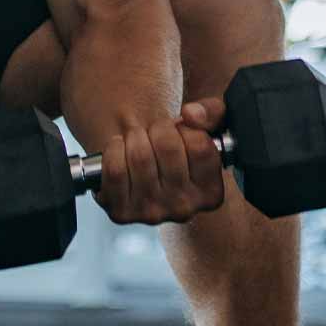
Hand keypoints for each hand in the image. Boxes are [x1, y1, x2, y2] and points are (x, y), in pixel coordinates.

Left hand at [94, 99, 226, 225]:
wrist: (144, 174)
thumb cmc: (179, 149)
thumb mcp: (206, 129)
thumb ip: (212, 112)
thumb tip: (191, 114)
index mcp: (211, 193)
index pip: (200, 145)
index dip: (185, 128)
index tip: (180, 133)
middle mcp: (184, 208)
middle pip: (167, 146)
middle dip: (158, 128)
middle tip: (156, 134)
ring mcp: (152, 213)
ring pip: (139, 155)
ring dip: (135, 136)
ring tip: (138, 141)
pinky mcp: (122, 212)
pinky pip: (115, 169)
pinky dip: (113, 149)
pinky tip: (121, 152)